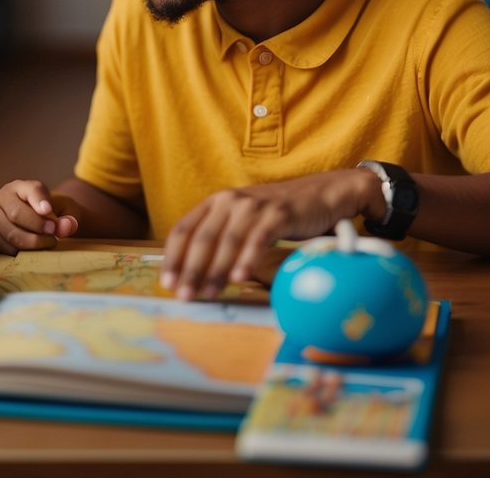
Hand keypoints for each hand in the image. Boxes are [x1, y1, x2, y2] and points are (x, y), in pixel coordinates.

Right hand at [0, 179, 77, 254]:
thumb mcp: (61, 207)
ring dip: (32, 242)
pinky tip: (35, 249)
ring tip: (49, 242)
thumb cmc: (46, 210)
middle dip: (37, 226)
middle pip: (16, 213)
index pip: (30, 189)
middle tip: (53, 233)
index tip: (48, 210)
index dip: (39, 200)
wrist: (23, 215)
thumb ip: (69, 216)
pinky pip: (6, 248)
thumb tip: (65, 228)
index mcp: (20, 187)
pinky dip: (22, 252)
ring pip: (10, 233)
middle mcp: (2, 199)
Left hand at [160, 169, 377, 300]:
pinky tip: (240, 278)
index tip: (167, 282)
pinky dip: (247, 259)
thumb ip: (221, 239)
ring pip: (228, 241)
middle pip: (202, 239)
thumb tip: (196, 276)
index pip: (184, 229)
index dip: (173, 257)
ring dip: (216, 270)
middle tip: (184, 296)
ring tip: (208, 293)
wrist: (321, 194)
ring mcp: (254, 205)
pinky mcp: (278, 213)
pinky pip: (258, 238)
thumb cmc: (277, 214)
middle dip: (191, 270)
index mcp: (215, 202)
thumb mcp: (243, 220)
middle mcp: (230, 200)